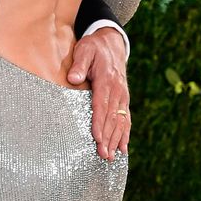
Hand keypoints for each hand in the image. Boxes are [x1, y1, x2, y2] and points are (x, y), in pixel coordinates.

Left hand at [68, 26, 130, 160]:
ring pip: (121, 122)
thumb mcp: (84, 50)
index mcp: (107, 80)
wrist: (112, 43)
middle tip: (103, 155)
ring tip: (111, 157)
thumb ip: (79, 65)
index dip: (99, 123)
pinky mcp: (124, 100)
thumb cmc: (94, 48)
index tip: (97, 139)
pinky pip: (126, 120)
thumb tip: (73, 79)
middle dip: (108, 138)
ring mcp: (123, 97)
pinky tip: (123, 149)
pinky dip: (125, 135)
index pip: (102, 106)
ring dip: (116, 140)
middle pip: (112, 118)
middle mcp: (118, 91)